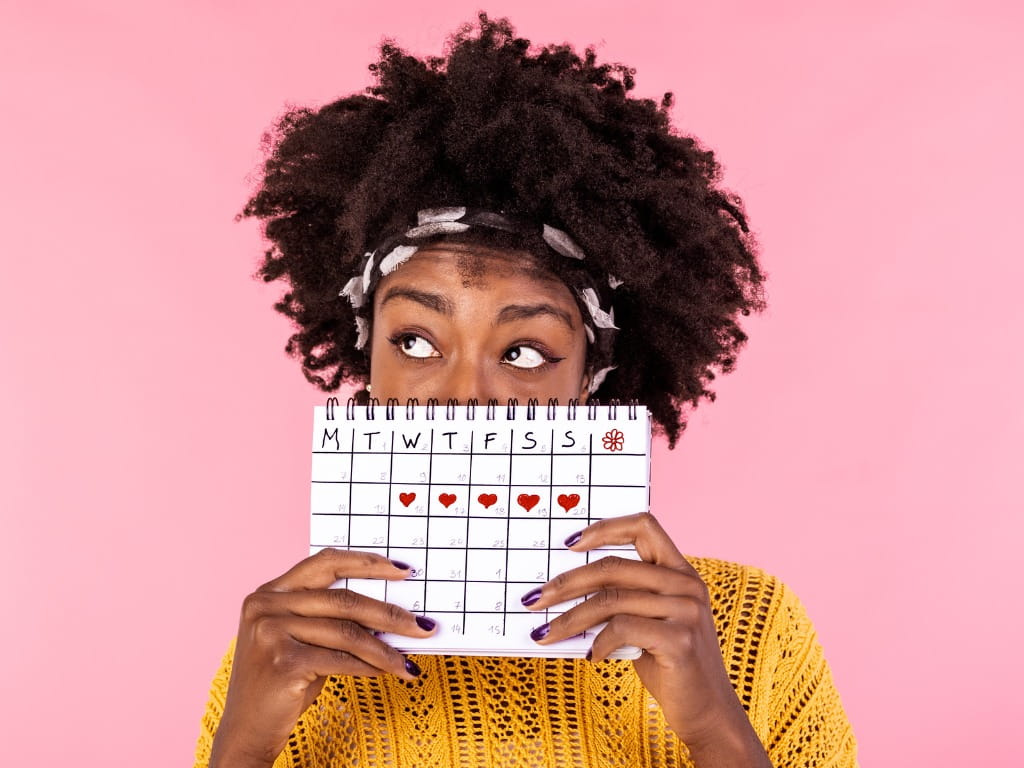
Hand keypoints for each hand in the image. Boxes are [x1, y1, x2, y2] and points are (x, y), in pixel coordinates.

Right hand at [209, 548, 437, 767]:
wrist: (246, 731)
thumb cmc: (282, 683)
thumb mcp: (301, 639)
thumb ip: (331, 618)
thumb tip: (390, 611)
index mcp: (270, 591)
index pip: (326, 562)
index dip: (368, 563)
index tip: (404, 571)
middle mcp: (265, 605)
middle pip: (343, 600)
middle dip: (389, 613)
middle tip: (421, 624)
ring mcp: (270, 632)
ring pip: (346, 632)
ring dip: (385, 648)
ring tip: (408, 659)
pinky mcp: (282, 662)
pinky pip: (340, 660)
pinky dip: (368, 667)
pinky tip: (385, 672)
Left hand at [523, 513, 770, 765]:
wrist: (708, 712)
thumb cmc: (670, 665)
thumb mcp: (649, 623)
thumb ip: (623, 600)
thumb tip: (565, 590)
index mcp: (681, 572)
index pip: (644, 525)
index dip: (604, 528)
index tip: (569, 543)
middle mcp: (686, 584)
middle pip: (613, 566)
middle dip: (567, 582)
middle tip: (537, 599)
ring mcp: (685, 610)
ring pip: (610, 600)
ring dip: (571, 619)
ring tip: (548, 634)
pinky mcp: (679, 639)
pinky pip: (621, 628)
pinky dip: (598, 643)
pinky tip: (593, 657)